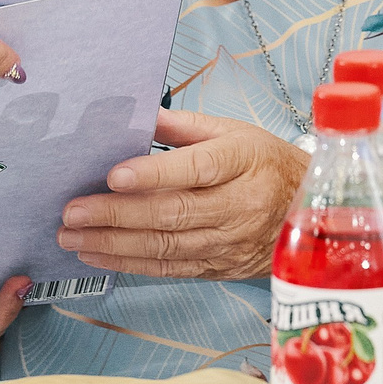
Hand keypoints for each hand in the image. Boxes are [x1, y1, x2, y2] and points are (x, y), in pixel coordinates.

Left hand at [58, 109, 308, 279]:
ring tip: (71, 237)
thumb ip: (183, 126)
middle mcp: (237, 206)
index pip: (194, 169)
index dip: (152, 175)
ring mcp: (228, 243)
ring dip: (113, 245)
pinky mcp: (219, 269)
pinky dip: (130, 265)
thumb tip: (136, 113)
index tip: (112, 175)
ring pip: (166, 247)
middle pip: (172, 214)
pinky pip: (170, 269)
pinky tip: (98, 257)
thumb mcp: (234, 131)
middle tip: (72, 212)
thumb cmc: (266, 163)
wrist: (310, 212)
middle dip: (115, 215)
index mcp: (242, 162)